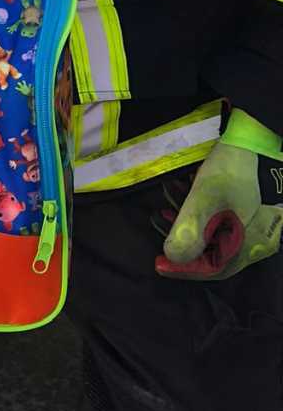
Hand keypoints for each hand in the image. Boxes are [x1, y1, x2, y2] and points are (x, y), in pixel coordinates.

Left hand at [156, 141, 282, 280]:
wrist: (245, 140)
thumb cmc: (228, 170)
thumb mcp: (204, 197)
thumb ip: (190, 228)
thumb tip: (173, 257)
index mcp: (248, 242)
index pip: (215, 268)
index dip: (186, 270)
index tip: (160, 264)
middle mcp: (251, 238)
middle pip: (213, 256)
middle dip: (183, 248)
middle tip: (158, 242)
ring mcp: (245, 225)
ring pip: (211, 240)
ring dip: (184, 231)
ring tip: (162, 215)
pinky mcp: (236, 213)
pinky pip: (213, 225)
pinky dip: (192, 219)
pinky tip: (175, 203)